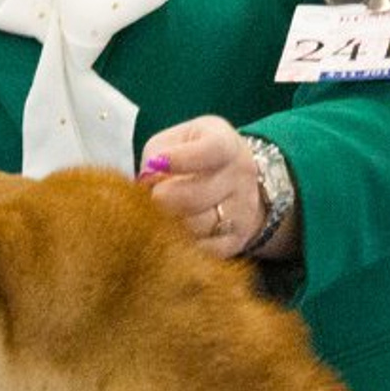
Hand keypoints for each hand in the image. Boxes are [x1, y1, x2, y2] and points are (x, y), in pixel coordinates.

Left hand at [141, 114, 278, 260]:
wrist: (233, 179)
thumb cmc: (194, 156)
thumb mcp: (176, 140)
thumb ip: (156, 156)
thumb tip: (147, 183)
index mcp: (226, 145)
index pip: (211, 151)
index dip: (181, 159)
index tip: (157, 164)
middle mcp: (240, 177)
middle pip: (193, 197)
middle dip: (161, 199)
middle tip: (151, 197)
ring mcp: (242, 210)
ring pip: (196, 227)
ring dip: (169, 223)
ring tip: (162, 213)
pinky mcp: (237, 240)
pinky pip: (203, 250)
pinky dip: (182, 243)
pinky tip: (175, 230)